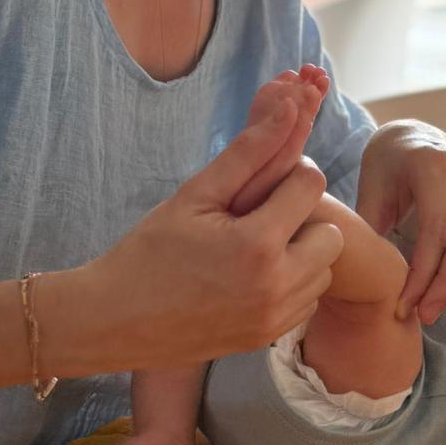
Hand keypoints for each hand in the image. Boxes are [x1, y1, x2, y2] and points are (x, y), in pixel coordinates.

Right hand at [44, 101, 343, 375]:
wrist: (114, 320)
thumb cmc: (150, 250)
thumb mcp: (196, 193)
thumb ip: (249, 150)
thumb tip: (291, 107)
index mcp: (258, 244)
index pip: (312, 185)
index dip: (291, 174)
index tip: (261, 183)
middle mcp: (276, 286)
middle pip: (331, 233)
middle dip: (303, 218)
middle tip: (262, 217)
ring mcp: (274, 318)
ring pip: (324, 269)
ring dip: (302, 253)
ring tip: (256, 246)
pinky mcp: (268, 338)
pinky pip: (307, 300)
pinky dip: (292, 284)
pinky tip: (252, 275)